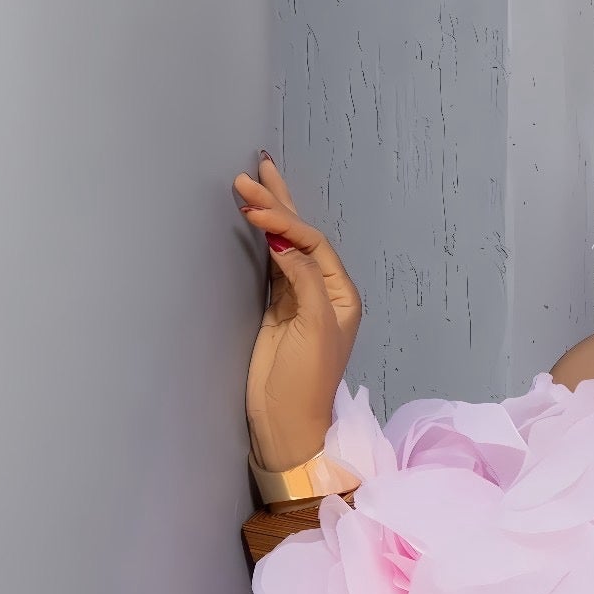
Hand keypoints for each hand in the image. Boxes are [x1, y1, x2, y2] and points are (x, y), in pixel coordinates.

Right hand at [237, 155, 361, 470]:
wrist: (286, 422)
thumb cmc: (305, 382)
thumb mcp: (313, 328)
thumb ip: (303, 281)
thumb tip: (285, 242)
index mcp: (341, 293)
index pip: (313, 243)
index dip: (285, 222)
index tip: (254, 210)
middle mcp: (324, 290)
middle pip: (300, 235)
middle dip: (277, 203)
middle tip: (252, 170)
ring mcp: (299, 298)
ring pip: (285, 245)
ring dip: (269, 214)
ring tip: (251, 182)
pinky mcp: (278, 309)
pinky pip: (271, 263)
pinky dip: (261, 239)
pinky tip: (254, 220)